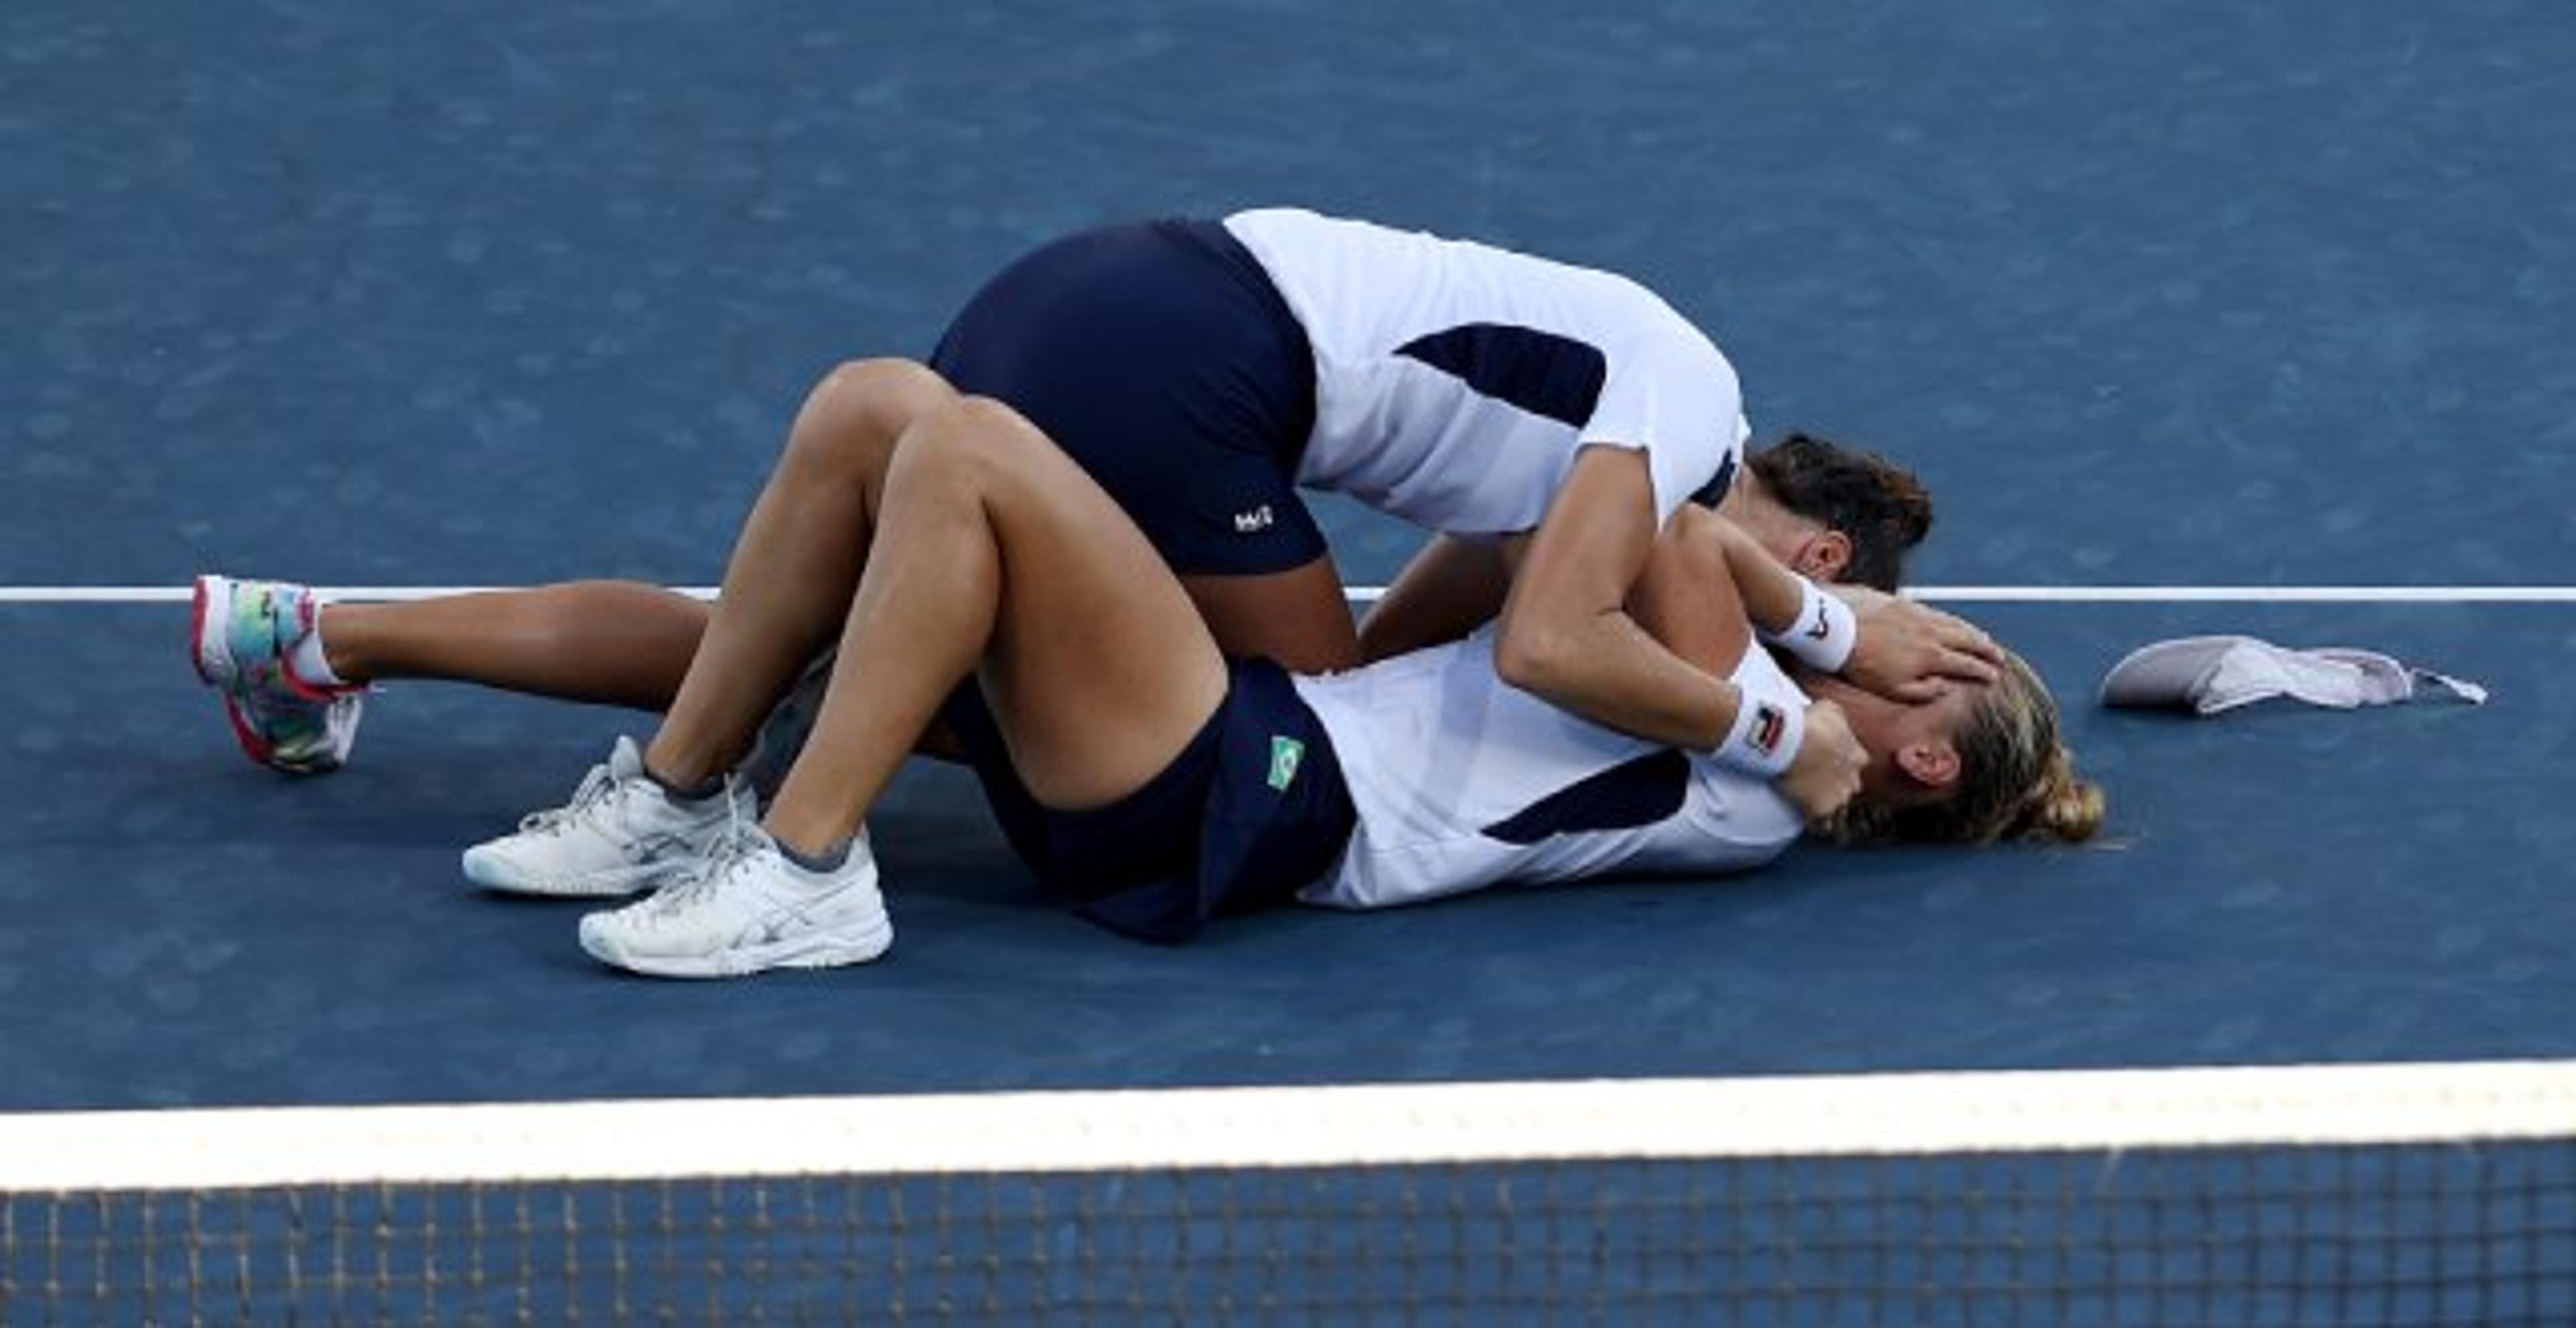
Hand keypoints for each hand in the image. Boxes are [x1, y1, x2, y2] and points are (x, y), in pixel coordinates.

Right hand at [1778, 700, 1864, 822]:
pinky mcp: (1821, 810)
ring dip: (1830, 806)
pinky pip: (1823, 824)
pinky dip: (1819, 825)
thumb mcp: (1830, 709)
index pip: (1858, 762)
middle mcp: (1852, 779)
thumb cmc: (1811, 722)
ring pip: (1839, 808)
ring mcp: (1838, 797)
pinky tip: (1814, 825)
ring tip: (1818, 808)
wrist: (1795, 742)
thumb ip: (1836, 716)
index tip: (1832, 759)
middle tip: (1821, 781)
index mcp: (1857, 755)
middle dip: (1839, 784)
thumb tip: (1832, 715)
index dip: (1844, 760)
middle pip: (1850, 786)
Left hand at [1836, 587, 2004, 702]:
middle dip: (1987, 649)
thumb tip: (1946, 688)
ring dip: (1974, 632)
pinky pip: (1938, 611)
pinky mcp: (1906, 604)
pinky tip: (1953, 622)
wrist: (1839, 631)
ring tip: (1984, 639)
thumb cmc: (1863, 665)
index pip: (1966, 664)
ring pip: (1956, 623)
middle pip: (1968, 640)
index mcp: (1931, 657)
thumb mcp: (1893, 689)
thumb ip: (1924, 691)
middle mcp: (1932, 633)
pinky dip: (1953, 619)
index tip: (1994, 676)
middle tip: (1999, 657)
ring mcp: (1920, 615)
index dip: (1983, 671)